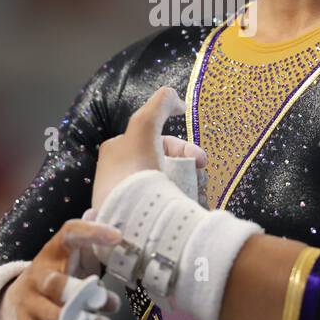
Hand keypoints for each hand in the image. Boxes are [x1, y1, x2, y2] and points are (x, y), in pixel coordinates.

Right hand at [0, 219, 122, 319]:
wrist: (15, 301)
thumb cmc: (58, 274)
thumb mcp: (70, 254)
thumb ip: (87, 238)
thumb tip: (99, 209)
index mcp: (53, 252)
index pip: (69, 234)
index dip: (91, 233)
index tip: (117, 237)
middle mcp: (38, 278)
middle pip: (55, 284)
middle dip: (83, 294)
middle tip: (109, 302)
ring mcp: (31, 308)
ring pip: (54, 319)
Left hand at [90, 86, 206, 211]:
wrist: (129, 221)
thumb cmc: (135, 169)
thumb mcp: (145, 124)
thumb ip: (161, 102)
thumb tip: (175, 97)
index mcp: (116, 151)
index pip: (156, 141)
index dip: (182, 148)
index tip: (200, 160)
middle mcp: (119, 174)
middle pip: (164, 163)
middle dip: (188, 168)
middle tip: (203, 177)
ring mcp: (128, 199)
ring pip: (167, 186)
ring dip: (188, 187)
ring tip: (200, 196)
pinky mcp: (136, 222)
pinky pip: (165, 208)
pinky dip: (180, 205)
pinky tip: (191, 210)